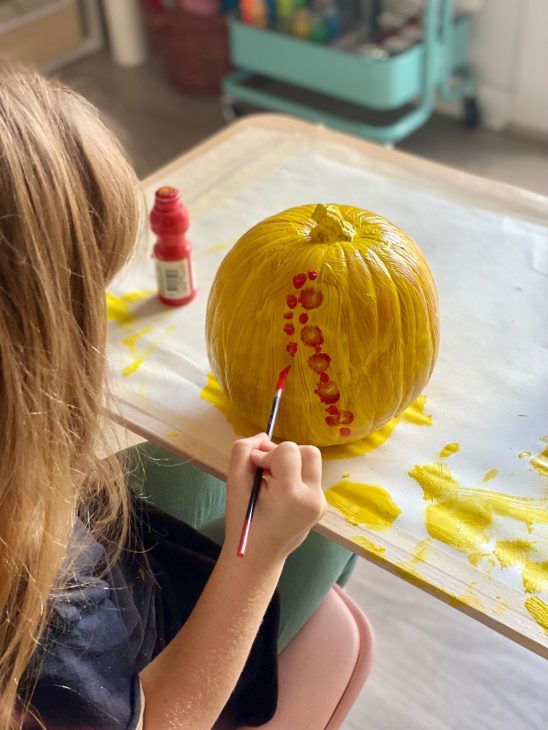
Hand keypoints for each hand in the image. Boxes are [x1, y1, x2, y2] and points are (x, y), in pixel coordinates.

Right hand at [223, 433, 325, 571]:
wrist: (258, 558)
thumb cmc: (243, 522)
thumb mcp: (234, 483)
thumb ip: (243, 451)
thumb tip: (264, 437)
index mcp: (291, 495)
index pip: (289, 450)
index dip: (268, 453)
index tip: (256, 467)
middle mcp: (312, 498)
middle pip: (308, 452)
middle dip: (286, 454)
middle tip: (267, 470)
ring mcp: (320, 503)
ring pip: (311, 462)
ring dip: (291, 464)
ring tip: (273, 481)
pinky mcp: (321, 505)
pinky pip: (310, 476)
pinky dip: (295, 476)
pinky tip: (280, 493)